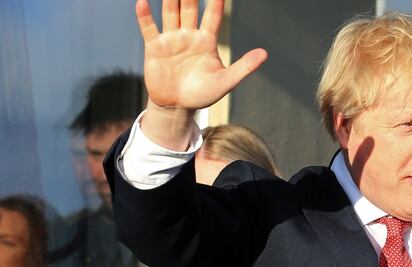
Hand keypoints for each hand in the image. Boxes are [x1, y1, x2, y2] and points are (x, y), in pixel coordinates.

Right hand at [136, 0, 266, 111]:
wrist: (178, 107)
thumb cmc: (203, 94)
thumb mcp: (227, 81)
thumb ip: (244, 67)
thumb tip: (264, 53)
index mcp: (207, 41)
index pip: (212, 16)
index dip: (216, 2)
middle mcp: (188, 35)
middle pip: (189, 8)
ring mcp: (171, 39)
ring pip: (170, 12)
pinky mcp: (154, 47)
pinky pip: (149, 28)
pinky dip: (145, 16)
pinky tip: (143, 2)